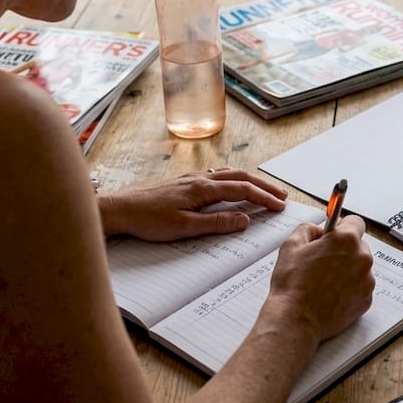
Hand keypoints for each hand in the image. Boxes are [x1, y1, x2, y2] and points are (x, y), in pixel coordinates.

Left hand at [98, 167, 287, 240]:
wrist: (122, 209)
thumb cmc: (148, 220)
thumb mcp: (185, 228)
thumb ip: (217, 223)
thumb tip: (245, 220)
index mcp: (203, 189)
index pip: (242, 190)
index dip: (263, 198)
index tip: (279, 206)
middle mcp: (200, 179)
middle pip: (240, 177)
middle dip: (263, 186)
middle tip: (281, 196)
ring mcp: (191, 179)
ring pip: (229, 174)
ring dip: (249, 181)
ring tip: (263, 190)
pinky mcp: (183, 183)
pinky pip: (216, 176)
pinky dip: (232, 179)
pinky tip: (230, 185)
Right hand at [264, 215, 375, 340]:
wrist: (296, 319)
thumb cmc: (292, 283)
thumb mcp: (291, 245)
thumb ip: (308, 229)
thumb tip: (318, 230)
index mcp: (346, 240)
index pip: (355, 222)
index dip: (342, 226)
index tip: (334, 233)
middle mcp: (362, 258)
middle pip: (359, 245)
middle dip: (344, 250)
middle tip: (323, 260)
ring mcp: (367, 281)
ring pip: (360, 267)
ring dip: (347, 269)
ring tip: (325, 281)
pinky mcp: (366, 300)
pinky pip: (360, 287)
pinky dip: (349, 288)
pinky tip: (331, 294)